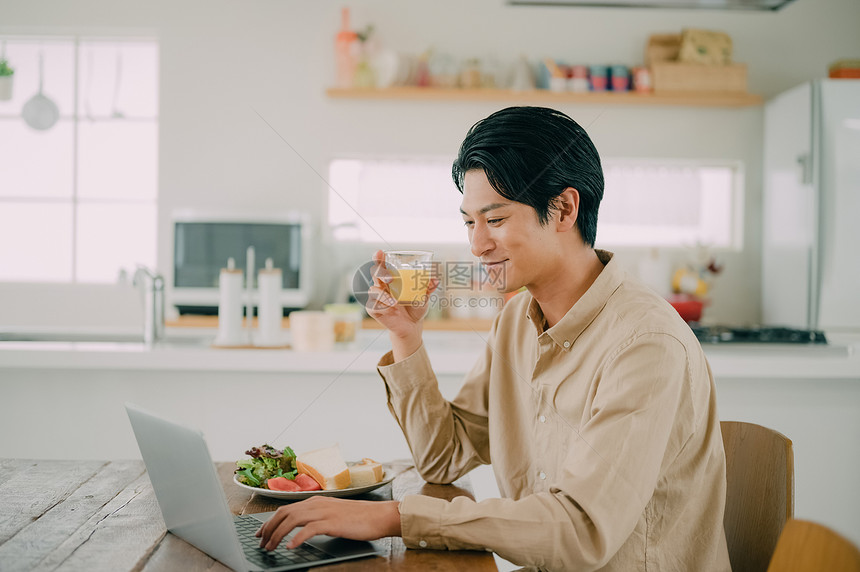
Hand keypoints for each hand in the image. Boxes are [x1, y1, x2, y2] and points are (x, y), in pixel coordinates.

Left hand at [255, 496, 401, 550]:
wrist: (379, 515)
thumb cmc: (359, 517)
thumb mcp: (333, 513)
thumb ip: (318, 517)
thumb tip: (301, 528)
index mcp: (316, 500)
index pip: (286, 508)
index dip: (270, 521)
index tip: (261, 532)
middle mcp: (317, 503)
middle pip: (284, 513)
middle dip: (269, 528)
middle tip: (261, 542)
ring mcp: (324, 512)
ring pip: (292, 520)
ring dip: (277, 535)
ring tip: (270, 547)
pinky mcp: (332, 523)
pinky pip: (309, 529)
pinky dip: (296, 538)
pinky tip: (290, 547)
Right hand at [366, 250, 438, 359]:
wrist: (412, 326)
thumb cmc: (416, 308)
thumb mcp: (424, 298)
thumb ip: (428, 289)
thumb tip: (435, 280)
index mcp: (392, 279)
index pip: (383, 265)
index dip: (379, 258)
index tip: (380, 252)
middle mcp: (383, 286)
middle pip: (375, 273)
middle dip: (380, 272)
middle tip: (391, 278)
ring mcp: (377, 298)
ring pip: (373, 290)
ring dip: (383, 294)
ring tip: (395, 302)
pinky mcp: (375, 310)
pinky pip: (373, 306)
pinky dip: (381, 306)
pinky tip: (391, 308)